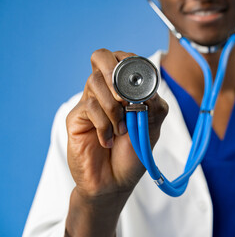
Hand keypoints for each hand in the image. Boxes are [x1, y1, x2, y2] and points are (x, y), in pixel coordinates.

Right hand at [66, 49, 167, 199]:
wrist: (116, 181)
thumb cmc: (133, 153)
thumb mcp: (152, 126)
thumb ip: (154, 105)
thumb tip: (147, 89)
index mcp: (124, 90)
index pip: (122, 59)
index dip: (130, 62)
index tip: (140, 84)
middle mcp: (105, 91)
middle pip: (101, 57)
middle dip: (115, 73)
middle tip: (126, 100)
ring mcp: (89, 102)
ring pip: (95, 82)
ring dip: (114, 108)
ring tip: (121, 130)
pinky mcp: (76, 117)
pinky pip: (89, 107)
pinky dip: (104, 125)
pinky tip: (108, 140)